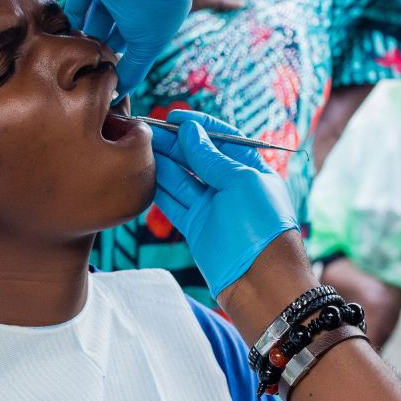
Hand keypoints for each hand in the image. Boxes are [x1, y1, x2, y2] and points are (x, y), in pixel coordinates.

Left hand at [65, 0, 195, 97]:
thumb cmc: (153, 4)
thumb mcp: (149, 44)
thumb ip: (134, 69)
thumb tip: (119, 95)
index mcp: (157, 18)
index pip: (139, 45)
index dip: (126, 63)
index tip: (109, 82)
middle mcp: (138, 3)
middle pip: (117, 31)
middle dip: (104, 48)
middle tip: (89, 68)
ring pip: (98, 15)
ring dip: (87, 33)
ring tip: (74, 54)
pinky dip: (73, 11)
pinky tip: (63, 31)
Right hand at [151, 111, 298, 296]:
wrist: (260, 283)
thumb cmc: (261, 228)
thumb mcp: (240, 182)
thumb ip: (210, 157)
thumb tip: (189, 131)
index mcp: (251, 169)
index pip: (223, 138)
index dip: (199, 124)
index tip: (174, 116)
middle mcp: (230, 186)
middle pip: (197, 157)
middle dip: (174, 142)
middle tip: (146, 129)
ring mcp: (212, 208)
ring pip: (181, 179)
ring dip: (162, 162)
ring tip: (140, 146)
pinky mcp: (196, 228)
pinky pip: (173, 203)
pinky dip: (159, 188)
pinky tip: (144, 174)